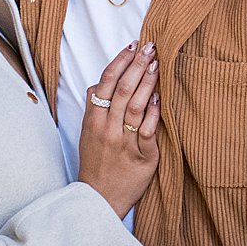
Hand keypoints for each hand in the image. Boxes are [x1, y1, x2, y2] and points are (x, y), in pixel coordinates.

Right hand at [77, 41, 161, 219]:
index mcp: (93, 121)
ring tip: (158, 64)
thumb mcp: (86, 135)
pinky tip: (160, 97)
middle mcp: (107, 129)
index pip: (105, 83)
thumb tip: (98, 84)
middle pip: (121, 89)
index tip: (132, 45)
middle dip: (137, 64)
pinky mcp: (142, 158)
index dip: (120, 61)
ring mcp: (124, 143)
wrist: (99, 200)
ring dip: (147, 82)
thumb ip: (93, 109)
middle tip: (150, 47)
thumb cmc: (96, 165)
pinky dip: (153, 112)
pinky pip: (148, 131)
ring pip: (135, 106)